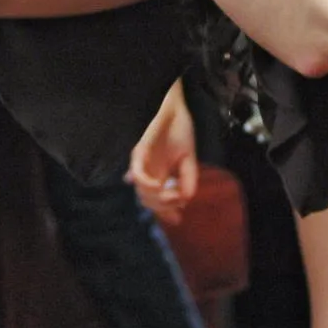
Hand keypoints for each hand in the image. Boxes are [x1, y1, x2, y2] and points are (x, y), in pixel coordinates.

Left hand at [128, 81, 200, 224]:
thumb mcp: (190, 160)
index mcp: (159, 174)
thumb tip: (185, 200)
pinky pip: (137, 174)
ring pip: (142, 192)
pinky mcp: (139, 152)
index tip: (179, 219)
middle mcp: (148, 172)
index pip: (158, 201)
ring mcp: (142, 164)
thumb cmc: (180, 130)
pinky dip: (146, 184)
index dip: (167, 212)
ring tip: (173, 196)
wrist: (175, 108)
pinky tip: (159, 187)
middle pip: (149, 201)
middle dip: (164, 208)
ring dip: (158, 199)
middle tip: (179, 205)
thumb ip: (188, 179)